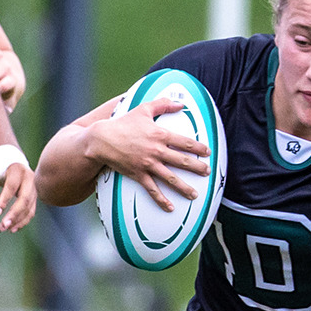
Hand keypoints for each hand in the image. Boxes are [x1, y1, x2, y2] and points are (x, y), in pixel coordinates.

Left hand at [0, 146, 38, 230]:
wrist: (12, 161)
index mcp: (18, 170)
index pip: (12, 187)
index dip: (4, 200)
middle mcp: (30, 179)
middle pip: (25, 199)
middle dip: (14, 214)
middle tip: (2, 226)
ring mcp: (34, 189)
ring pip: (29, 208)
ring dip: (17, 221)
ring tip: (3, 229)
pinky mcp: (34, 197)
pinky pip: (31, 211)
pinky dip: (22, 221)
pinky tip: (12, 228)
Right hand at [82, 97, 209, 212]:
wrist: (102, 139)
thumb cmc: (123, 123)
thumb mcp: (143, 109)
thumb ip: (162, 104)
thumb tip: (179, 103)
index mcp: (160, 135)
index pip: (185, 143)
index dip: (198, 148)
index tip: (208, 152)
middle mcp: (156, 151)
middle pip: (182, 161)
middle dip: (197, 168)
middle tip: (207, 172)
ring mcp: (148, 164)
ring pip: (171, 178)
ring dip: (184, 188)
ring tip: (195, 195)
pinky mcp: (138, 175)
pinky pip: (152, 189)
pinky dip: (161, 200)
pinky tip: (170, 207)